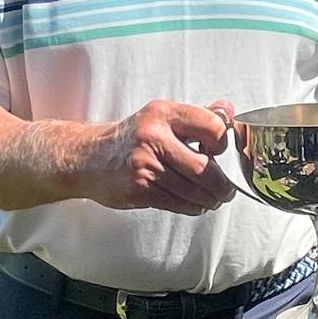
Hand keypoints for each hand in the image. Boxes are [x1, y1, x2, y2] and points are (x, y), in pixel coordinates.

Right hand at [85, 99, 236, 213]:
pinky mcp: (138, 189)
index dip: (222, 142)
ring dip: (210, 199)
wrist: (89, 158)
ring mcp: (144, 165)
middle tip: (228, 189)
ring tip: (215, 199)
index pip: (211, 126)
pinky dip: (193, 207)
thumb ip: (198, 114)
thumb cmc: (132, 137)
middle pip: (204, 167)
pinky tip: (196, 204)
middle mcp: (153, 137)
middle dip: (222, 184)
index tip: (220, 151)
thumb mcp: (162, 116)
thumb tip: (229, 111)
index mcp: (164, 114)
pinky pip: (177, 203)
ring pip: (193, 190)